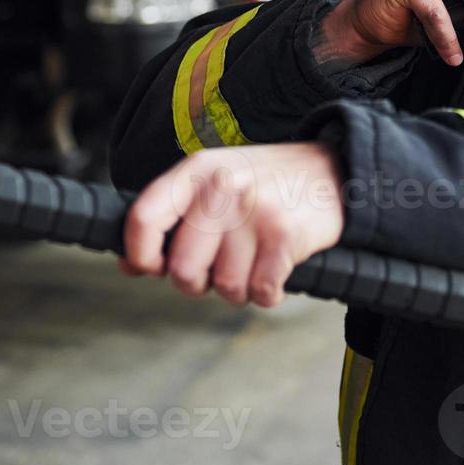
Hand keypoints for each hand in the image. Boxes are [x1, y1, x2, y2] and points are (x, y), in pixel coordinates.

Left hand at [119, 142, 344, 307]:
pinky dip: (268, 293)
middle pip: (183, 269)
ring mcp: (253, 211)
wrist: (333, 172)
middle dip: (200, 283)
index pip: (143, 218)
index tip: (152, 268)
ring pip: (224, 287)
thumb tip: (130, 265)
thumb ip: (173, 218)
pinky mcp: (284, 235)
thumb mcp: (214, 182)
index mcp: (196, 172)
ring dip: (240, 287)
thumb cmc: (266, 183)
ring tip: (255, 261)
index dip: (140, 255)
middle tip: (221, 267)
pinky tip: (276, 270)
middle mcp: (221, 188)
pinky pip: (260, 292)